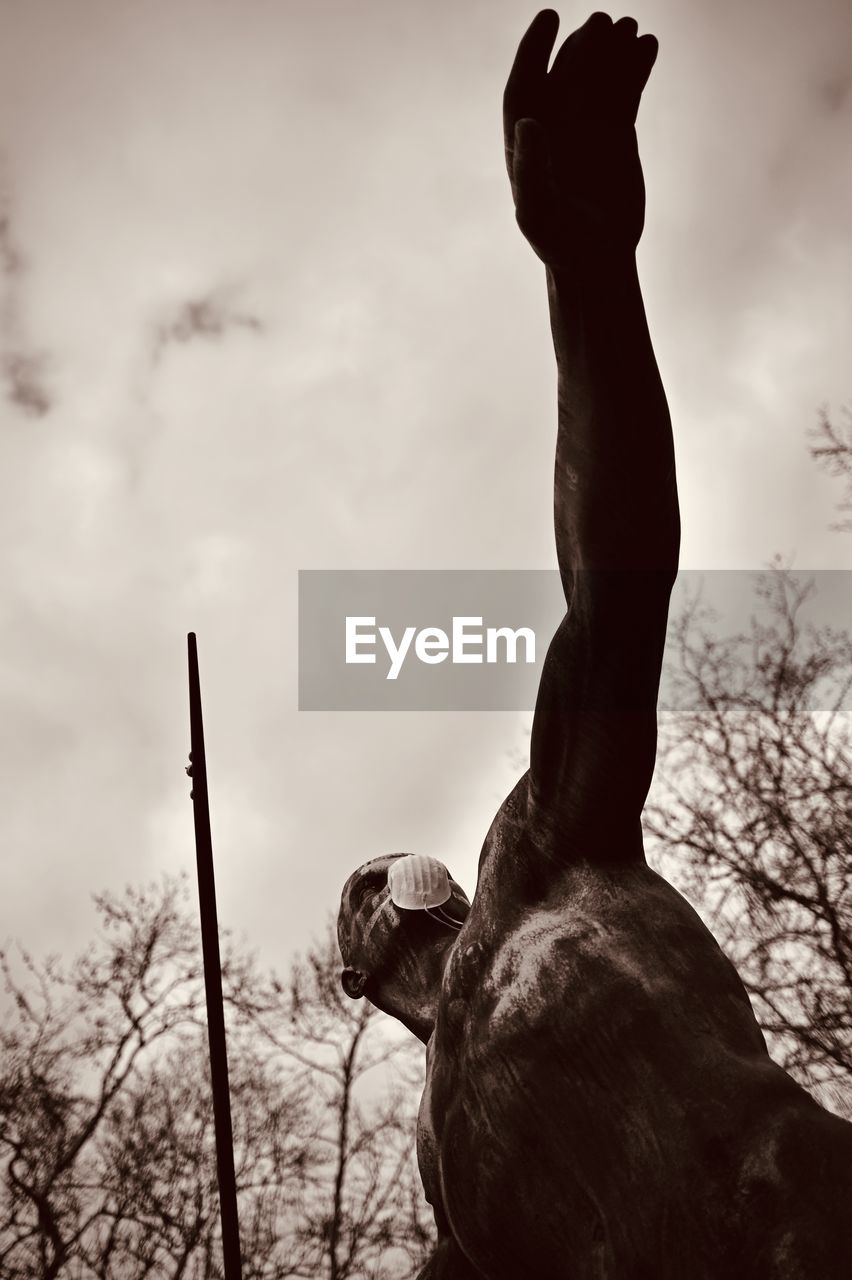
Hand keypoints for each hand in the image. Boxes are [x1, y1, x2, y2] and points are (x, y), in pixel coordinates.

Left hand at [504, 11, 657, 266]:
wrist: (597, 259)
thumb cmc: (559, 243)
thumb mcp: (538, 212)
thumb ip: (530, 170)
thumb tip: (527, 122)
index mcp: (525, 141)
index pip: (524, 86)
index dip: (532, 51)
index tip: (549, 18)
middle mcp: (554, 126)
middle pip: (565, 73)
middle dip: (582, 46)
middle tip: (603, 25)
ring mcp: (586, 125)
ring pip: (597, 76)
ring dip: (612, 49)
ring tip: (631, 29)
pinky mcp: (616, 130)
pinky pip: (624, 89)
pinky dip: (635, 67)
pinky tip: (649, 46)